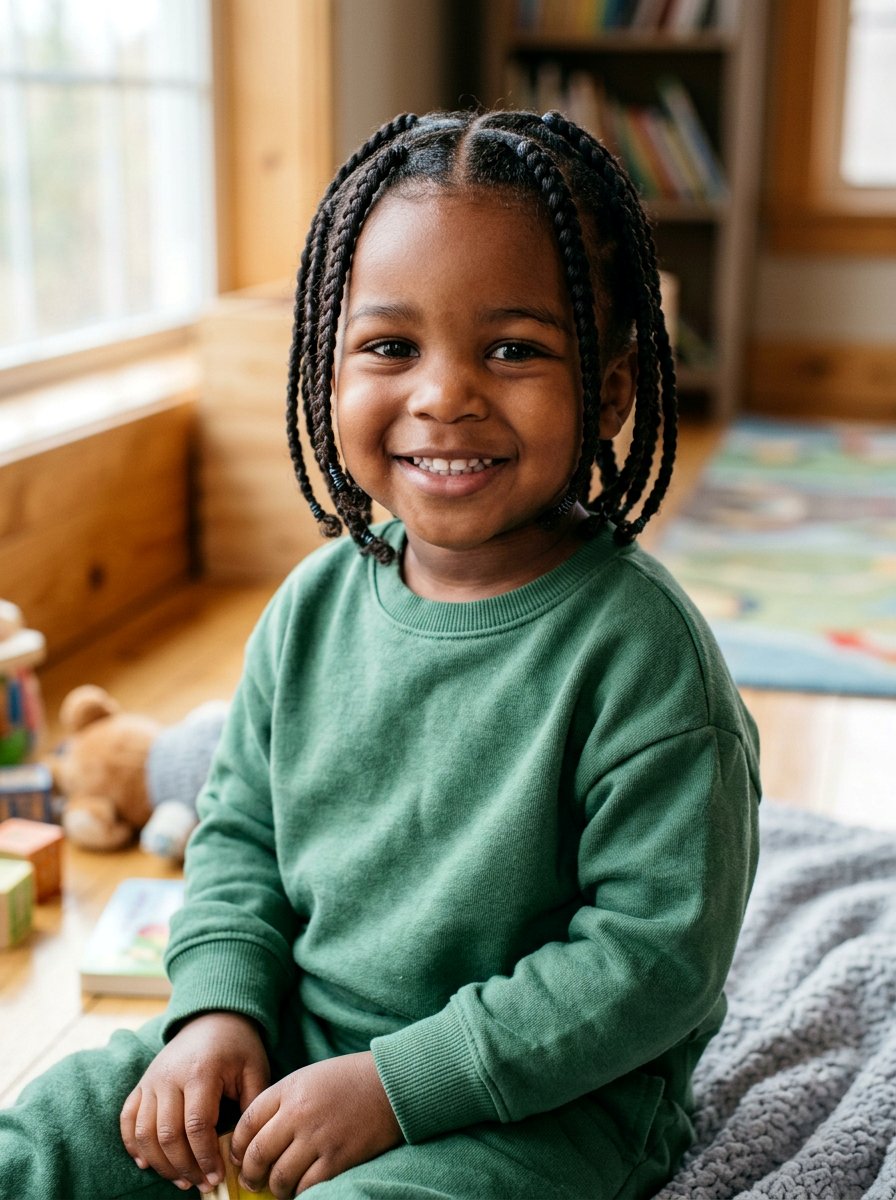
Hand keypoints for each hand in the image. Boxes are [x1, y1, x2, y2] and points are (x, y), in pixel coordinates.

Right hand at [120, 1011, 269, 1193]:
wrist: (213, 1017)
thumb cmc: (237, 1047)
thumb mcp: (254, 1069)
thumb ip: (251, 1107)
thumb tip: (242, 1148)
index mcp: (201, 1072)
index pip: (197, 1126)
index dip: (205, 1157)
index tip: (217, 1176)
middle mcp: (170, 1077)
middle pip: (168, 1135)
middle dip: (184, 1167)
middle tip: (202, 1184)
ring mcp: (152, 1080)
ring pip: (145, 1133)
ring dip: (161, 1164)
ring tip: (182, 1180)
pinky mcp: (141, 1084)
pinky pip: (127, 1119)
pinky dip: (133, 1145)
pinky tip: (148, 1164)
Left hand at [230, 1051, 403, 1197]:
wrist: (391, 1084)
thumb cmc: (349, 1079)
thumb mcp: (309, 1077)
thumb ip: (282, 1101)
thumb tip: (258, 1135)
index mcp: (289, 1089)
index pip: (247, 1123)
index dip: (236, 1145)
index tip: (237, 1156)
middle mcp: (299, 1114)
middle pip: (257, 1153)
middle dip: (249, 1173)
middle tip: (251, 1180)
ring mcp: (318, 1137)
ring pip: (279, 1177)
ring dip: (274, 1188)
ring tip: (278, 1188)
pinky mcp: (337, 1158)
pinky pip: (306, 1187)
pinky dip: (299, 1193)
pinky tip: (301, 1189)